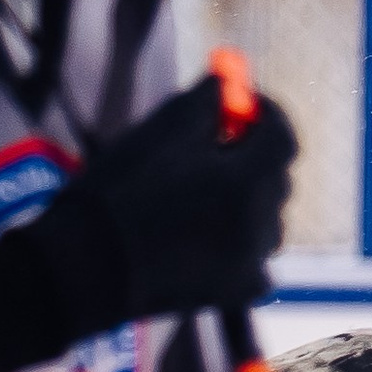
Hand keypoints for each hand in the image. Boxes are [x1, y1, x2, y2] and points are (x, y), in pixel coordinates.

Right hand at [0, 74, 296, 371]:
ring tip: (204, 196)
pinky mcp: (241, 289)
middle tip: (220, 145)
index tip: (248, 104)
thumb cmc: (118, 191)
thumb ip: (204, 102)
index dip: (268, 114)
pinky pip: (256, 258)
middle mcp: (261, 221)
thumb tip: (229, 82)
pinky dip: (241, 243)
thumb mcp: (158, 131)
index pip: (283, 136)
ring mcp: (255, 259)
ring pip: (267, 218)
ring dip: (248, 201)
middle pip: (276, 177)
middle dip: (254, 157)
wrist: (88, 266)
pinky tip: (207, 237)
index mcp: (246, 179)